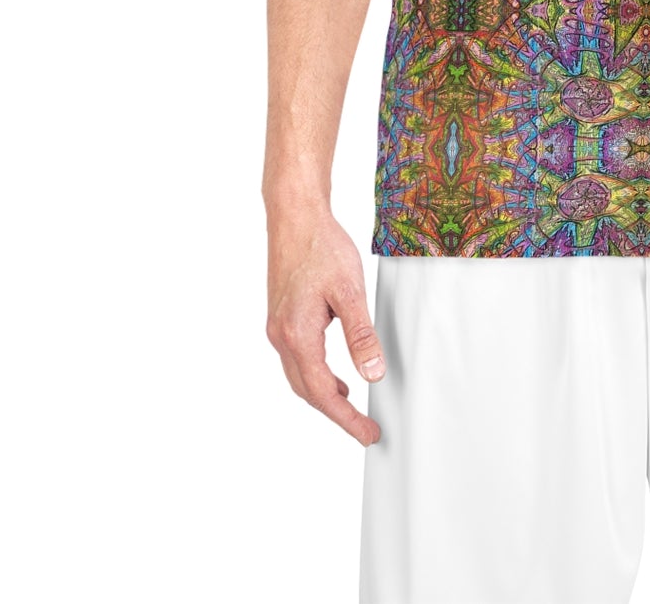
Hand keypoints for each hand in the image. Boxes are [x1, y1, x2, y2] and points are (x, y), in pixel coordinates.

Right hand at [265, 205, 385, 445]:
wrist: (294, 216)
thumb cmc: (321, 247)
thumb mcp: (350, 290)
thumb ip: (361, 335)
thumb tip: (372, 374)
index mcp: (297, 335)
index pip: (322, 393)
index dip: (346, 419)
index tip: (368, 433)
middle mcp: (281, 336)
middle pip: (307, 391)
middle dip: (336, 414)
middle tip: (364, 428)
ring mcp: (277, 327)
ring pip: (300, 376)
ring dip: (324, 395)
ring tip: (350, 406)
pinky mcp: (281, 317)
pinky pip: (297, 358)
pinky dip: (315, 373)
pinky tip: (333, 372)